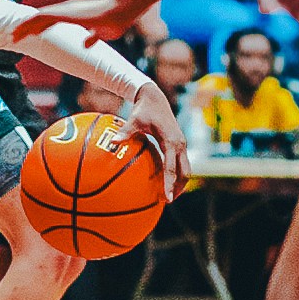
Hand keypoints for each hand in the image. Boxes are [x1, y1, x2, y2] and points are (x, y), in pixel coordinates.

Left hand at [13, 0, 132, 43]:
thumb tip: (86, 42)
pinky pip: (45, 17)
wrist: (121, 11)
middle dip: (26, 28)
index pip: (50, 20)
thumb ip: (92, 36)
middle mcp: (66, 10)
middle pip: (41, 18)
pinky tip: (24, 27)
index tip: (27, 35)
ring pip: (39, 18)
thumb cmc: (114, 20)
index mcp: (72, 14)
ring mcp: (65, 10)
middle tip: (13, 36)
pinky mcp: (67, 13)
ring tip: (13, 35)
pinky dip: (33, 23)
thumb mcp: (100, 32)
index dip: (37, 27)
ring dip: (25, 27)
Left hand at [114, 81, 188, 202]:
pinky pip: (180, 163)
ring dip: (179, 182)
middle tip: (168, 201)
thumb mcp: (134, 119)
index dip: (170, 184)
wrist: (154, 97)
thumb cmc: (143, 109)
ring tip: (169, 196)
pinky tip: (166, 181)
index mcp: (172, 141)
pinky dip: (176, 174)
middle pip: (185, 172)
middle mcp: (180, 144)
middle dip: (179, 187)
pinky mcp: (179, 144)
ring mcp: (181, 144)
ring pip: (186, 169)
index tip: (168, 199)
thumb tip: (112, 142)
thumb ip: (126, 132)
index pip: (172, 168)